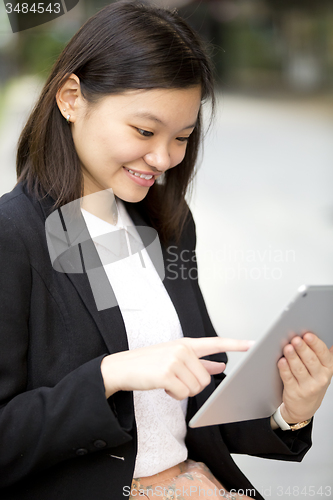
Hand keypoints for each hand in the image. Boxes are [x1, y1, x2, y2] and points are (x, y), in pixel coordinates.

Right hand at [100, 337, 251, 399]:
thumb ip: (200, 361)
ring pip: (197, 387)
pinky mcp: (167, 373)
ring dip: (183, 391)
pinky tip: (163, 386)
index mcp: (186, 343)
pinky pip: (183, 393)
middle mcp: (182, 349)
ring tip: (168, 381)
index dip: (235, 344)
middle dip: (193, 385)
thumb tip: (220, 365)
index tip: (253, 344)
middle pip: (206, 377)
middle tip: (176, 380)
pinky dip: (174, 395)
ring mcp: (175, 360)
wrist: (123, 367)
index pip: (215, 342)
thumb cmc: (150, 363)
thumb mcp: (175, 357)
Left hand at [277, 332, 332, 423]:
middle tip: (295, 339)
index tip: (307, 335)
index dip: (315, 343)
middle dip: (302, 348)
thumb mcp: (322, 370)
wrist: (304, 407)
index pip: (323, 353)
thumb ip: (321, 355)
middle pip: (311, 360)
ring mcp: (308, 387)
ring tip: (287, 348)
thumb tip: (319, 337)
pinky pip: (289, 378)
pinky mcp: (295, 392)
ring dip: (293, 357)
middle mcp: (320, 378)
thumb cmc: (311, 383)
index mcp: (328, 369)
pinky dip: (284, 369)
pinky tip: (281, 362)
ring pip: (299, 369)